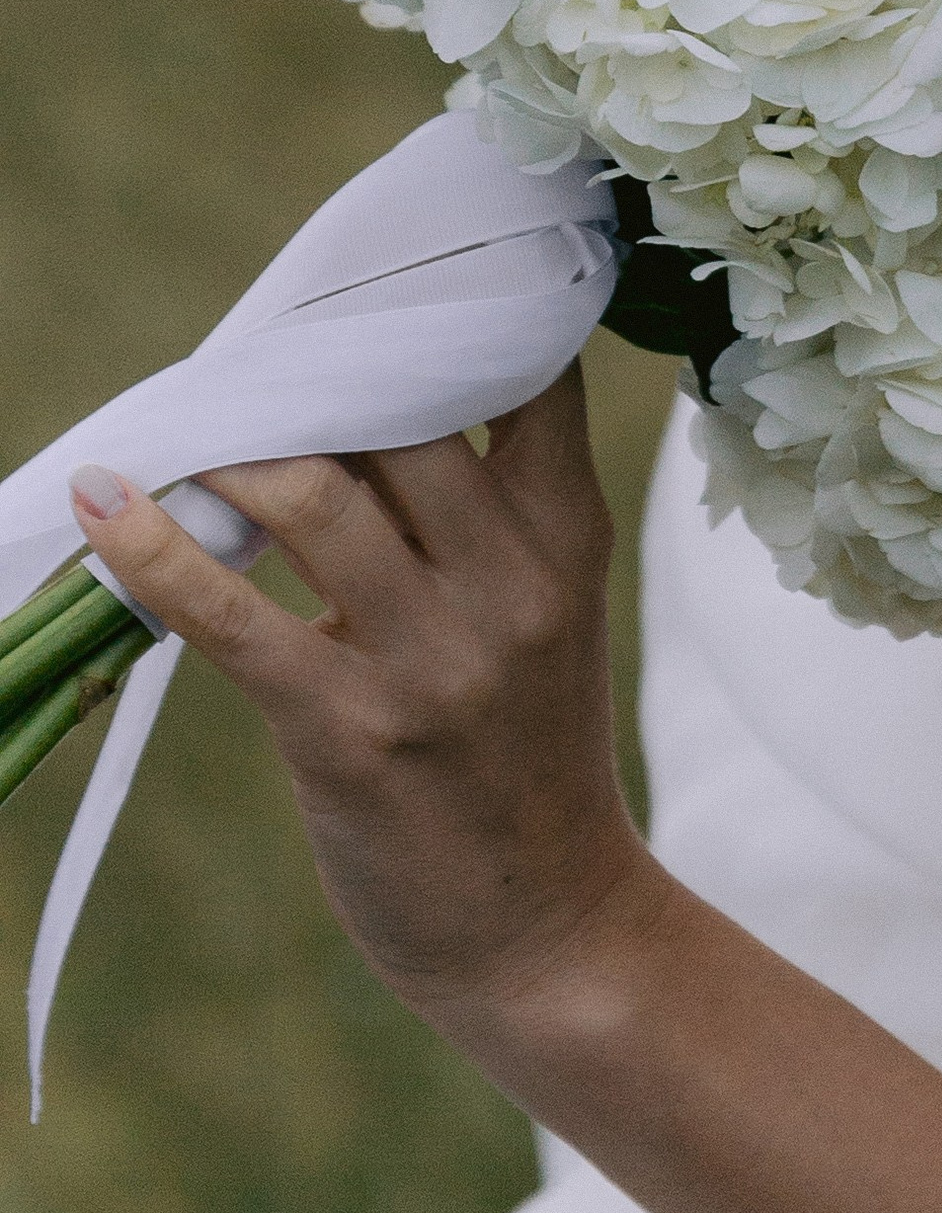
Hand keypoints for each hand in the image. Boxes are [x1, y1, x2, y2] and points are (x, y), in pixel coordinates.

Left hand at [70, 367, 655, 1022]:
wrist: (546, 928)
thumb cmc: (522, 752)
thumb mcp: (539, 612)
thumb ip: (471, 513)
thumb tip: (336, 405)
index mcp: (567, 535)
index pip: (521, 372)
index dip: (440, 310)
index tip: (363, 284)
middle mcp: (510, 582)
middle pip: (395, 415)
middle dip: (305, 374)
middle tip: (239, 360)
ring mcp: (432, 659)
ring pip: (307, 493)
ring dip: (223, 449)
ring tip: (176, 430)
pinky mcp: (349, 732)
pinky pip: (228, 614)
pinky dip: (150, 550)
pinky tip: (104, 507)